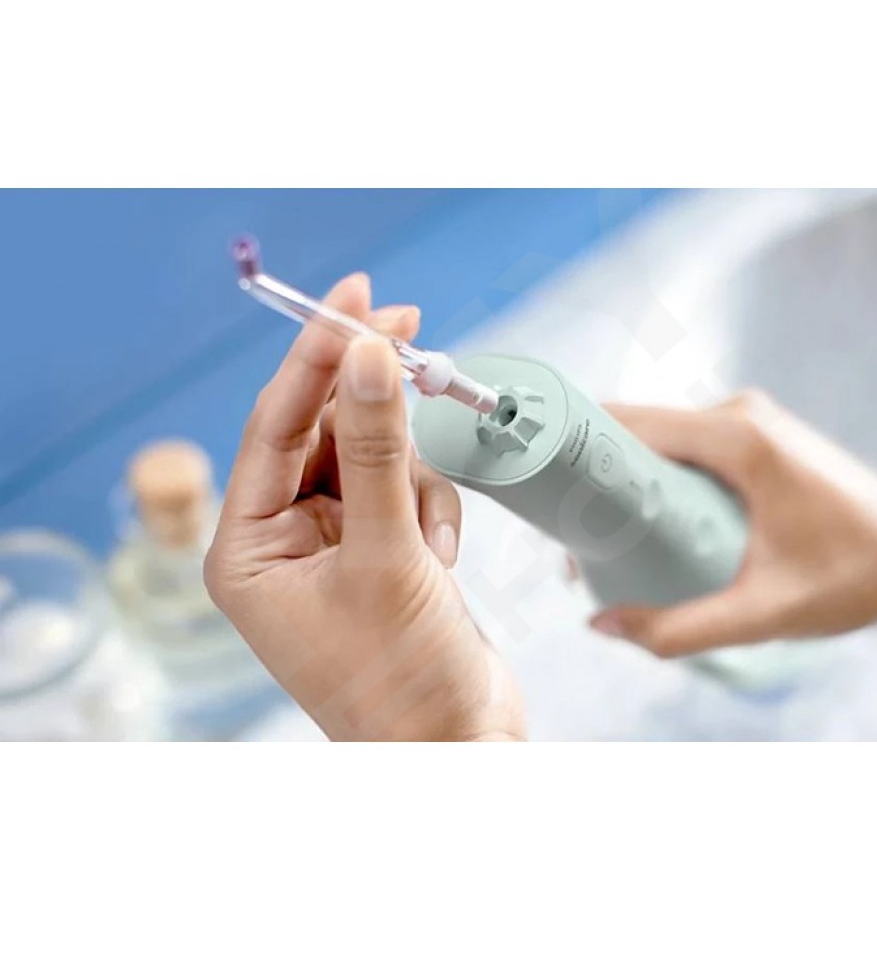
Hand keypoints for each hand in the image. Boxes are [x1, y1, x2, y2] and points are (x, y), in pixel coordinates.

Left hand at [204, 274, 523, 740]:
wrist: (460, 747)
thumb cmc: (403, 677)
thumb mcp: (387, 553)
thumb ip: (376, 449)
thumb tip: (369, 354)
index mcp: (247, 548)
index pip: (275, 425)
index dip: (316, 355)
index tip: (356, 298)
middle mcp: (281, 542)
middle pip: (326, 431)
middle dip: (374, 404)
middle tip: (414, 331)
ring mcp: (333, 546)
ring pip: (375, 458)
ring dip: (412, 480)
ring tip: (428, 544)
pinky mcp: (381, 552)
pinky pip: (406, 492)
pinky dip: (431, 514)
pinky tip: (441, 566)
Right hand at [589, 391, 876, 656]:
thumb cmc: (856, 575)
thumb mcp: (764, 612)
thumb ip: (680, 626)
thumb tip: (603, 623)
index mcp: (738, 438)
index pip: (629, 423)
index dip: (576, 448)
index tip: (540, 484)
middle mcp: (738, 416)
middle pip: (636, 429)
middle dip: (594, 473)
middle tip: (567, 531)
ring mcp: (745, 423)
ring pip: (658, 438)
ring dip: (624, 478)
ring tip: (599, 536)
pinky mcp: (752, 438)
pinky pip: (683, 448)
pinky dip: (655, 476)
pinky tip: (645, 523)